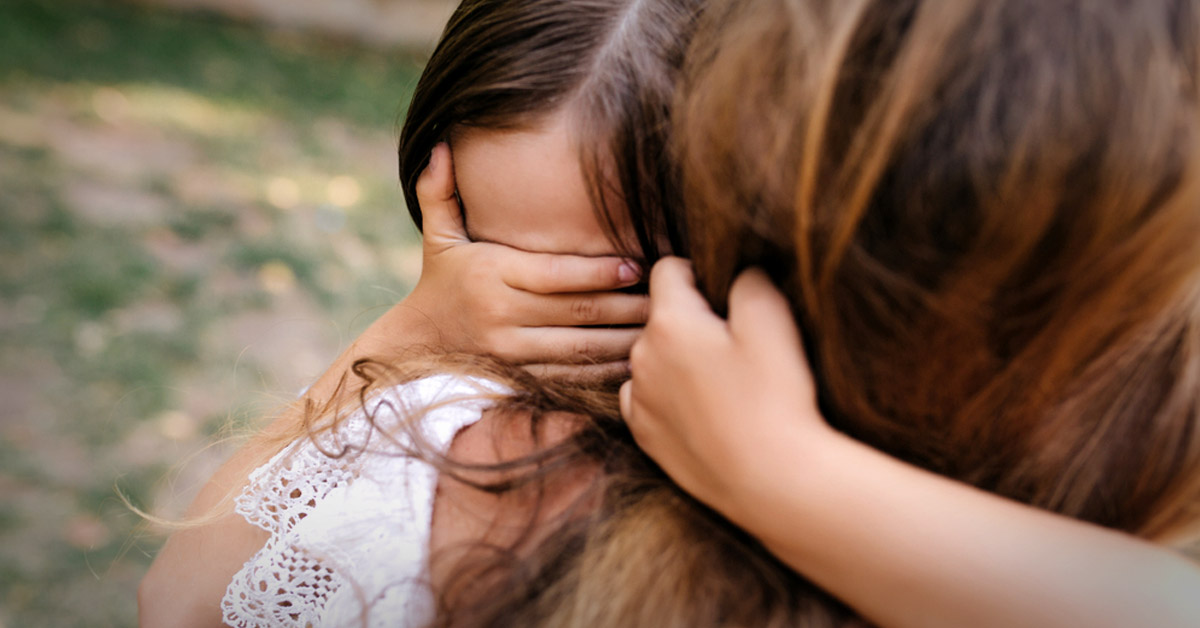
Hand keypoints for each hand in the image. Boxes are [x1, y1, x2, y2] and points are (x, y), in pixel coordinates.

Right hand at [396, 143, 647, 381]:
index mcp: (492, 274)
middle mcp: (502, 315)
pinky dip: (603, 371)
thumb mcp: (436, 235)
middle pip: (577, 312)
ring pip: (580, 348)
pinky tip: (633, 361)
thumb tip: (440, 144)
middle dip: (626, 306)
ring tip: (659, 329)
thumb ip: (438, 190)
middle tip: (665, 298)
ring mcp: (512, 351)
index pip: (557, 274)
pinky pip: (570, 376)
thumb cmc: (440, 280)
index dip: (600, 272)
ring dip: (623, 340)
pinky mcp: (520, 377)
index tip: (637, 266)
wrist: (415, 343)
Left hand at [620, 258, 827, 519]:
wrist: (770, 481)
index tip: (727, 296)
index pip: (668, 269)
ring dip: (679, 361)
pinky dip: (670, 397)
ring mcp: (638, 400)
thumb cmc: (774, 397)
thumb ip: (748, 280)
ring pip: (654, 360)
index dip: (699, 273)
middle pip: (661, 317)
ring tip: (724, 384)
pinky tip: (705, 411)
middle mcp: (640, 358)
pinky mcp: (645, 436)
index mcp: (668, 323)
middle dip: (692, 320)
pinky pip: (649, 399)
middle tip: (735, 347)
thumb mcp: (772, 320)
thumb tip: (738, 271)